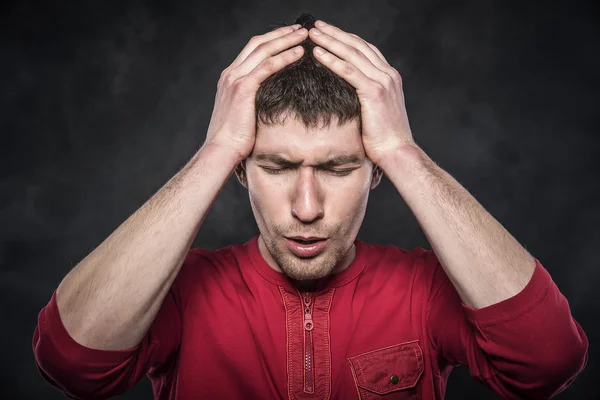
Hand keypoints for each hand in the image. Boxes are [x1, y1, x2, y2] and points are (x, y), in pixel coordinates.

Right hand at [203, 25, 308, 161]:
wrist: (221, 150)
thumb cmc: (234, 139)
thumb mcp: (243, 114)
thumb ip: (253, 101)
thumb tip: (271, 101)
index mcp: (230, 78)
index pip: (252, 50)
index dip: (272, 40)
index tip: (289, 36)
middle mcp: (231, 74)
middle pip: (258, 44)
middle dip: (280, 34)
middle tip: (300, 30)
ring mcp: (235, 79)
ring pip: (264, 50)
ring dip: (285, 40)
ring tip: (303, 36)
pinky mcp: (243, 88)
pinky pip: (267, 66)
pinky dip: (284, 57)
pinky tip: (298, 53)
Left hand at [307, 21, 415, 165]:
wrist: (397, 151)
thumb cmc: (384, 137)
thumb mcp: (376, 110)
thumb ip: (365, 96)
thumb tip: (346, 94)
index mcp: (389, 76)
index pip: (365, 49)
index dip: (346, 38)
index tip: (328, 32)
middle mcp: (388, 74)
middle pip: (357, 45)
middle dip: (335, 34)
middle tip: (316, 26)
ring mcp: (382, 81)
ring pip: (352, 54)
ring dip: (330, 41)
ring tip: (312, 34)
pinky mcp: (374, 92)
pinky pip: (349, 71)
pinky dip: (332, 60)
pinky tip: (318, 54)